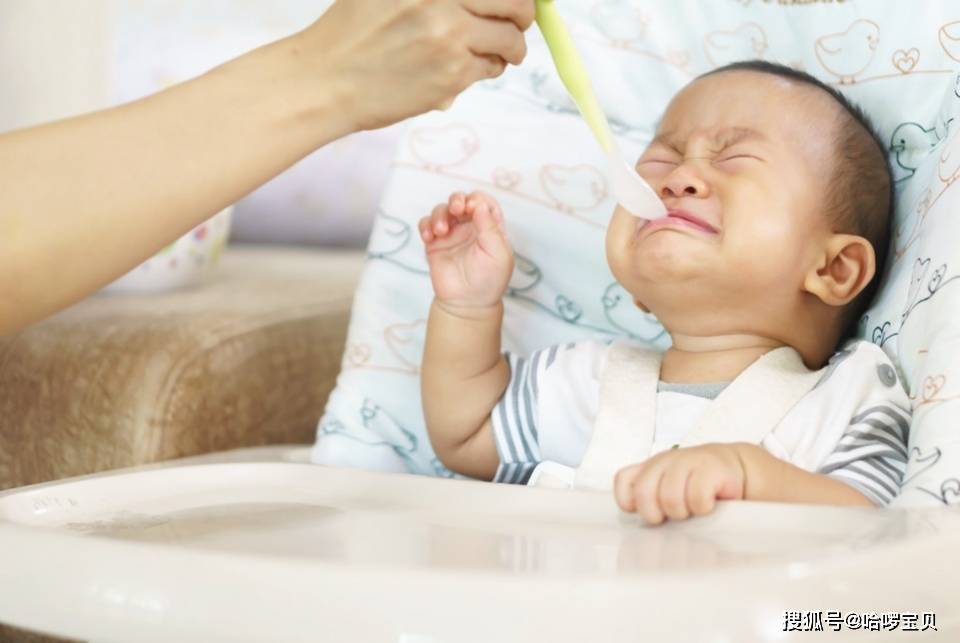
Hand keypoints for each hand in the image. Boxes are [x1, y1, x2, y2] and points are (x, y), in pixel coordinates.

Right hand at [303, 0, 533, 129]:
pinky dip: (490, 68)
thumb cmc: (350, 33)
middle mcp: (443, 0)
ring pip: (509, 38)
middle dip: (523, 13)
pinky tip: (475, 68)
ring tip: (505, 51)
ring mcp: (450, 35)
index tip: (515, 1)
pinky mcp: (453, 73)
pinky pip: (490, 67)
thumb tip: (473, 3)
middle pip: (513, 2)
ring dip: (513, 47)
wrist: (327, 80)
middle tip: (521, 21)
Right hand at [420, 191, 513, 308]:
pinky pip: (426, 225)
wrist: (467, 303)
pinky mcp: (434, 243)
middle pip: (461, 200)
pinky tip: (429, 236)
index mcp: (489, 227)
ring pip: (442, 210)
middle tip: (456, 209)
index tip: (471, 208)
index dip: (477, 199)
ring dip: (439, 214)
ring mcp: (451, 234)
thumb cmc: (489, 280)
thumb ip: (490, 228)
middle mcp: (470, 227)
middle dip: (456, 199)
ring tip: (441, 231)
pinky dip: (425, 225)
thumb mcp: (498, 254)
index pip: (483, 202)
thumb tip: (480, 205)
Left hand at [614, 444, 747, 524]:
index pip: (624, 480)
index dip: (631, 502)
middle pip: (644, 493)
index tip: (651, 513)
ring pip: (670, 498)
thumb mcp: (668, 489)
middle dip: (655, 514)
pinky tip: (708, 504)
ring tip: (692, 510)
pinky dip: (702, 508)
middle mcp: (664, 461)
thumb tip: (636, 538)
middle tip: (672, 515)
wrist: (734, 466)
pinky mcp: (711, 469)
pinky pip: (697, 497)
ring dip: (682, 512)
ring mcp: (687, 461)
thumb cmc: (697, 485)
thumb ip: (650, 501)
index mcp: (650, 467)